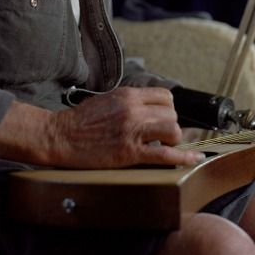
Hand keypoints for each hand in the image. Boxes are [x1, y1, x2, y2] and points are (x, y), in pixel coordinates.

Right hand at [46, 87, 204, 168]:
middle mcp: (133, 109)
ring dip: (172, 140)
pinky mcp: (129, 152)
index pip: (165, 96)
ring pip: (172, 131)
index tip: (165, 118)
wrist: (60, 136)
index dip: (169, 109)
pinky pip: (165, 154)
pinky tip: (194, 159)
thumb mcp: (109, 100)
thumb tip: (152, 108)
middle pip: (171, 114)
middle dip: (171, 126)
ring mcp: (132, 130)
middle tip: (162, 135)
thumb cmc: (82, 120)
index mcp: (128, 95)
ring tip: (162, 145)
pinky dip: (183, 158)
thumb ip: (132, 102)